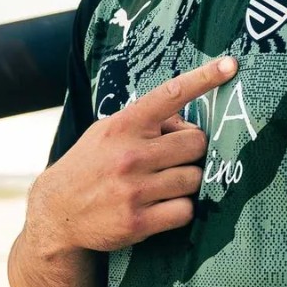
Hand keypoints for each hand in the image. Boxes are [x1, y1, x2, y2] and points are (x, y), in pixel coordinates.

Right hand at [31, 55, 236, 252]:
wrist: (57, 212)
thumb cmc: (91, 165)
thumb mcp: (108, 132)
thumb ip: (145, 123)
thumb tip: (187, 122)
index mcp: (124, 126)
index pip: (170, 95)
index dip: (203, 78)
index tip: (230, 65)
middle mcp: (130, 154)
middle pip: (197, 144)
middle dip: (191, 151)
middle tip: (173, 159)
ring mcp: (134, 189)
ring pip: (195, 178)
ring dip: (186, 182)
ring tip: (162, 184)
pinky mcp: (138, 221)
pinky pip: (186, 210)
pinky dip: (180, 210)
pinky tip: (161, 207)